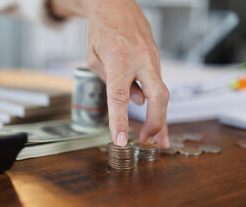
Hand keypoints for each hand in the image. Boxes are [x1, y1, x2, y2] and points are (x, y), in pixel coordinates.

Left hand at [51, 0, 169, 148]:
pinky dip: (154, 100)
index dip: (121, 121)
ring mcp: (152, 58)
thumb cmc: (100, 30)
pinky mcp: (156, 58)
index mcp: (118, 60)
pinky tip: (150, 113)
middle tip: (151, 142)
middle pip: (158, 96)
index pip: (120, 97)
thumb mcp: (94, 58)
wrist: (115, 4)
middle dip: (157, 123)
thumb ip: (112, 82)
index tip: (121, 140)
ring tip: (156, 138)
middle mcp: (141, 59)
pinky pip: (157, 83)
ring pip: (161, 92)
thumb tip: (136, 101)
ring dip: (160, 117)